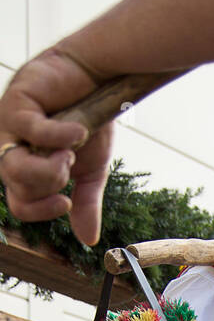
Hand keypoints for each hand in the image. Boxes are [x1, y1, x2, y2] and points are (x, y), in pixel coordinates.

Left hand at [0, 50, 113, 243]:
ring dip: (49, 167)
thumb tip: (89, 240)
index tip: (66, 203)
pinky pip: (32, 131)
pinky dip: (59, 135)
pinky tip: (78, 129)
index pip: (19, 204)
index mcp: (26, 167)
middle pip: (17, 187)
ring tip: (69, 151)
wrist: (96, 80)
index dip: (40, 211)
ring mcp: (10, 126)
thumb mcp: (90, 170)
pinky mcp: (16, 101)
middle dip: (50, 182)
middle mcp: (12, 148)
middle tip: (69, 163)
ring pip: (14, 167)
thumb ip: (85, 203)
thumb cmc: (89, 121)